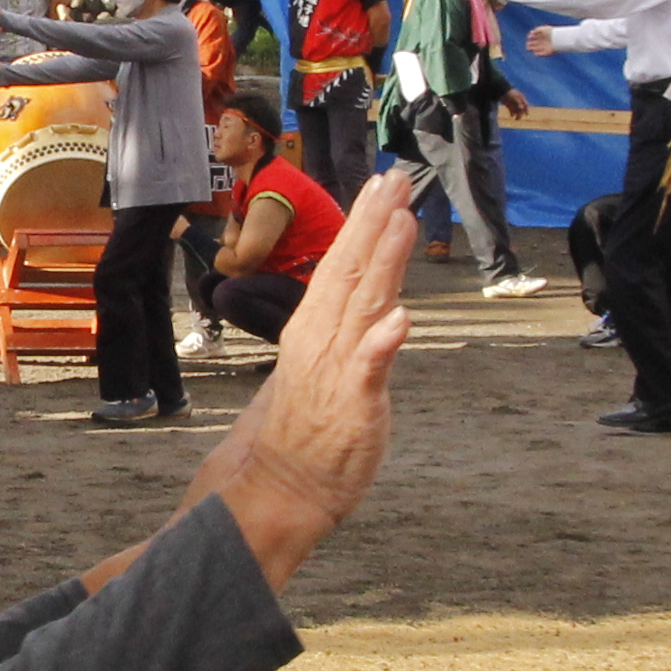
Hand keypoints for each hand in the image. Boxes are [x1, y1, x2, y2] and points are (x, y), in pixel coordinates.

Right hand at [177, 175, 416, 585]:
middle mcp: (321, 342)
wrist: (269, 492)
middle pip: (350, 271)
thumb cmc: (294, 439)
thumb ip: (344, 342)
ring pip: (361, 306)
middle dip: (373, 222)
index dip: (363, 226)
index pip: (340, 268)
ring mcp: (334, 372)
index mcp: (313, 332)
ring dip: (381, 261)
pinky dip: (381, 344)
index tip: (382, 188)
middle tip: (395, 177)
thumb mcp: (319, 377)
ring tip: (401, 218)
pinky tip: (400, 318)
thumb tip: (370, 313)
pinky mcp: (350, 408)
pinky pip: (368, 371)